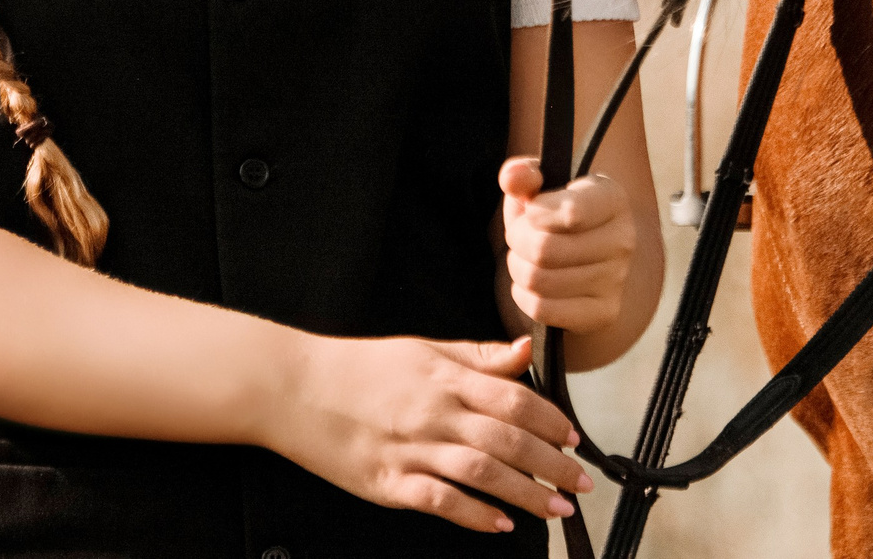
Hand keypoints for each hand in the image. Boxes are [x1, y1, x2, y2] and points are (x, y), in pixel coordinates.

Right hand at [262, 333, 592, 532]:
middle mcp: (432, 411)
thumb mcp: (421, 350)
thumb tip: (525, 351)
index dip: (550, 421)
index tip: (573, 439)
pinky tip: (499, 524)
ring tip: (555, 508)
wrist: (292, 388)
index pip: (513, 397)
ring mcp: (409, 448)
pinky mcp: (386, 482)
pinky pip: (439, 501)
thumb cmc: (358, 368)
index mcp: (443, 376)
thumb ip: (476, 356)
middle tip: (580, 483)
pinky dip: (474, 515)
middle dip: (551, 464)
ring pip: (482, 473)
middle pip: (507, 440)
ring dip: (525, 494)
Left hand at [499, 158, 638, 334]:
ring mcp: (617, 279)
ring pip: (539, 281)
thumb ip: (522, 175)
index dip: (536, 212)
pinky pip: (543, 309)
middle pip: (544, 250)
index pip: (571, 213)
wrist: (590, 256)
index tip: (532, 210)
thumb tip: (513, 178)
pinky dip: (524, 296)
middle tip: (519, 236)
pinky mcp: (605, 313)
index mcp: (611, 198)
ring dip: (518, 268)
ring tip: (525, 258)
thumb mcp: (540, 186)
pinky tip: (532, 285)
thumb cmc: (557, 214)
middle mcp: (623, 239)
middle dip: (517, 240)